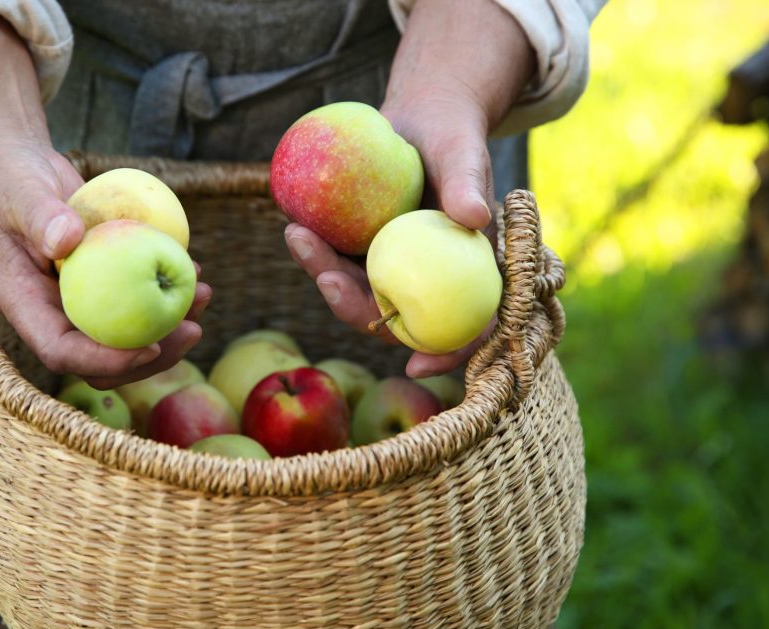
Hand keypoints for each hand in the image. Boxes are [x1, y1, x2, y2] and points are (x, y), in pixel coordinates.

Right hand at [0, 17, 207, 388]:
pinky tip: (196, 270)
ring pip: (125, 335)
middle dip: (151, 355)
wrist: (22, 170)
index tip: (149, 347)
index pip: (61, 351)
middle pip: (101, 357)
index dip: (105, 360)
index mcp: (23, 305)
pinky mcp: (103, 286)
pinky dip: (169, 293)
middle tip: (193, 330)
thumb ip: (40, 216)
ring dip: (170, 326)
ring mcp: (79, 302)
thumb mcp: (20, 192)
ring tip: (205, 295)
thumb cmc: (12, 179)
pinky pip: (137, 302)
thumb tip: (69, 240)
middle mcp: (51, 313)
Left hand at [287, 0, 533, 376]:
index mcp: (465, 275)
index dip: (446, 355)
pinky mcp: (360, 252)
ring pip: (355, 292)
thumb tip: (476, 216)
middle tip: (324, 279)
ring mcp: (389, 270)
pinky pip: (335, 261)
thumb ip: (467, 183)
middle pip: (392, 317)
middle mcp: (425, 283)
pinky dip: (314, 249)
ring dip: (322, 274)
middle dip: (353, 306)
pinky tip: (293, 223)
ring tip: (296, 235)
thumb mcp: (462, 153)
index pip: (467, 328)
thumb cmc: (452, 137)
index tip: (416, 367)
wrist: (418, 121)